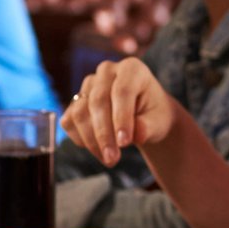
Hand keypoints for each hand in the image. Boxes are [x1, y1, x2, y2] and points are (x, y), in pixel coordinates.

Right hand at [63, 58, 177, 169]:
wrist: (144, 117)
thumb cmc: (154, 116)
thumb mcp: (159, 121)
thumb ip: (148, 127)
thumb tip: (137, 135)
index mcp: (131, 68)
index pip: (122, 91)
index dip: (121, 118)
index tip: (124, 143)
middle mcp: (107, 71)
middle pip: (98, 101)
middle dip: (104, 134)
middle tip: (112, 159)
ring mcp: (88, 85)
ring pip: (80, 113)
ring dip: (92, 141)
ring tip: (109, 159)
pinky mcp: (75, 101)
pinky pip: (70, 121)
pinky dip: (81, 139)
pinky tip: (98, 150)